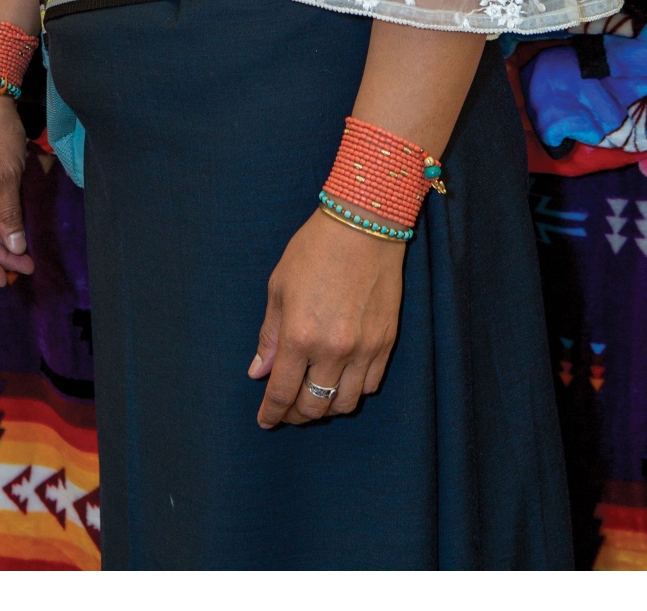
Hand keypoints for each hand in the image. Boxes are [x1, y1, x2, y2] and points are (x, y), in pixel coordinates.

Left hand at [248, 207, 404, 427]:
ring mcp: (364, 349)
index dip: (271, 413)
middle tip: (287, 411)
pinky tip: (341, 380)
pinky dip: (352, 391)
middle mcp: (333, 350)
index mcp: (300, 336)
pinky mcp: (387, 342)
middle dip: (295, 415)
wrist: (364, 226)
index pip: (282, 393)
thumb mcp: (279, 288)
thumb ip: (270, 335)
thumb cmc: (315, 250)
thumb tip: (259, 372)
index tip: (265, 420)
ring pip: (344, 404)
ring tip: (314, 398)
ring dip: (325, 407)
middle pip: (313, 406)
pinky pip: (370, 386)